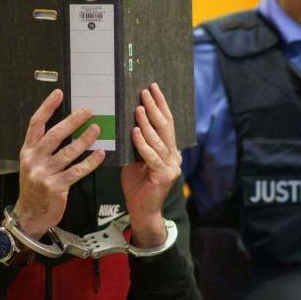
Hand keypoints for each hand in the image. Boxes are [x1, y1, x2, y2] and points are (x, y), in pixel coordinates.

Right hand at [14, 89, 105, 237]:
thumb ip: (44, 148)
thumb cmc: (35, 187)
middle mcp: (33, 160)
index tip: (59, 93)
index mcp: (27, 150)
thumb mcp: (33, 164)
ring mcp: (44, 174)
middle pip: (54, 135)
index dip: (47, 107)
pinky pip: (77, 171)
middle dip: (72, 121)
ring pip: (67, 152)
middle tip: (88, 110)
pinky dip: (90, 162)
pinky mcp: (56, 187)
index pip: (36, 124)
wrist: (30, 215)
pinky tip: (100, 154)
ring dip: (84, 140)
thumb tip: (67, 127)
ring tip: (97, 129)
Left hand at [121, 83, 181, 247]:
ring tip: (139, 108)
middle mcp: (174, 156)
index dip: (160, 104)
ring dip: (148, 123)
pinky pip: (151, 156)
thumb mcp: (135, 159)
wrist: (142, 211)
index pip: (166, 122)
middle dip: (155, 107)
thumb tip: (126, 121)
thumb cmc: (137, 185)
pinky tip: (135, 132)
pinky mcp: (164, 176)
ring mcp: (171, 166)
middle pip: (165, 127)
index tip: (153, 88)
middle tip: (146, 91)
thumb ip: (136, 143)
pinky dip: (143, 144)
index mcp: (169, 150)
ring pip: (159, 140)